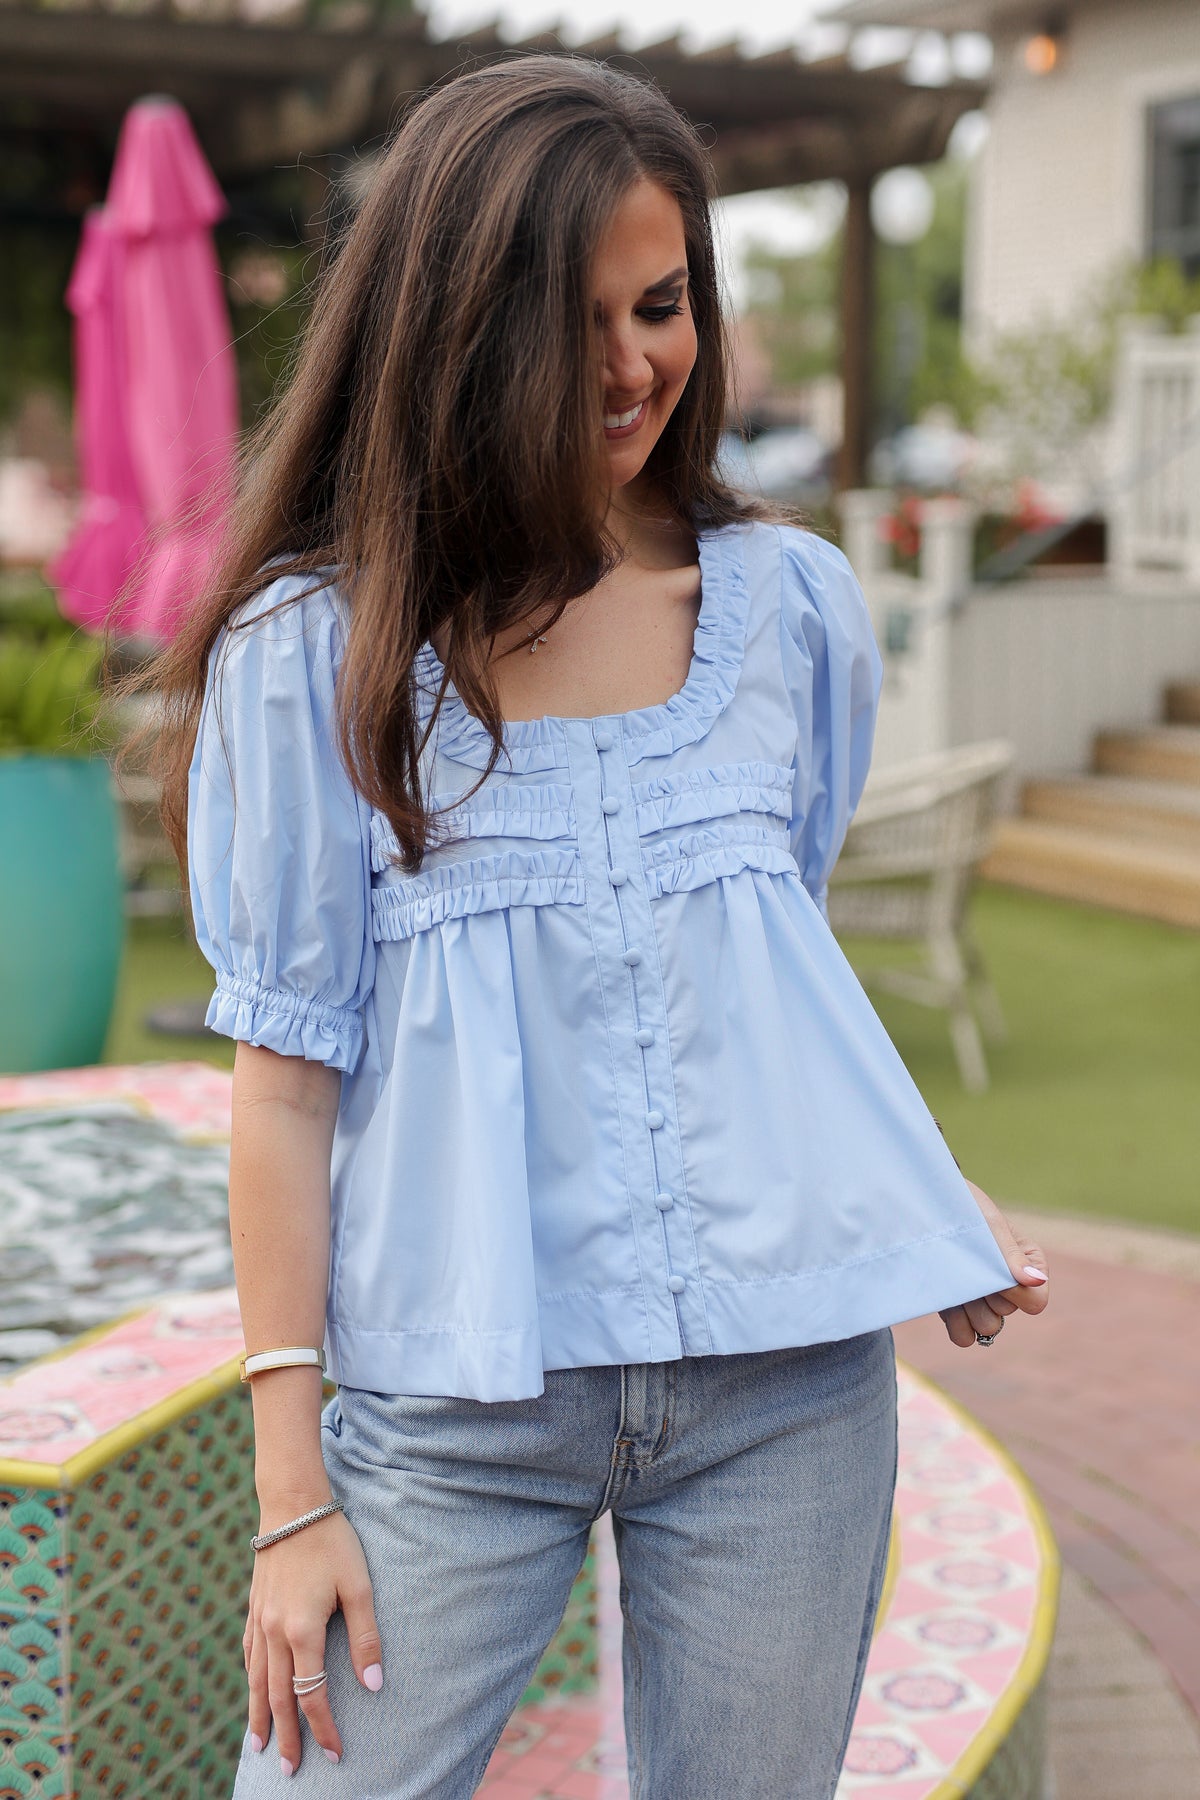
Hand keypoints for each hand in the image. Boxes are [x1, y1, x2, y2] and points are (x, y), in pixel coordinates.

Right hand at [243, 1508, 382, 1774]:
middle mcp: (275, 1633)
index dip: (323, 1727)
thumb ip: (366, 1637)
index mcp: (302, 1631)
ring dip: (259, 1716)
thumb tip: (373, 1685)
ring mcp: (259, 1620)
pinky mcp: (253, 1606)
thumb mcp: (359, 1586)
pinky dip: (250, 1679)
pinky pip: (248, 1654)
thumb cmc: (332, 1541)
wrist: (292, 1504)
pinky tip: (252, 1689)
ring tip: (258, 1746)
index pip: (312, 1694)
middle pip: (278, 1697)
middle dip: (285, 1736)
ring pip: (256, 1680)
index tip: (334, 1754)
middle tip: (288, 1770)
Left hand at [939, 1180, 1048, 1348]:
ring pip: (986, 1327)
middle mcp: (1008, 1283)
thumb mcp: (988, 1223)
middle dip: (986, 1296)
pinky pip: (965, 1336)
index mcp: (1027, 1261)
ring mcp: (981, 1297)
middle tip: (967, 1270)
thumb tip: (1038, 1281)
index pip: (1035, 1300)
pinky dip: (957, 1325)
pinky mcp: (956, 1305)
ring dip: (969, 1310)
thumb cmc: (962, 1204)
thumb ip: (1010, 1253)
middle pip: (1005, 1314)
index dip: (1013, 1291)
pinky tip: (947, 1304)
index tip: (991, 1269)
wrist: (923, 1202)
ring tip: (955, 1285)